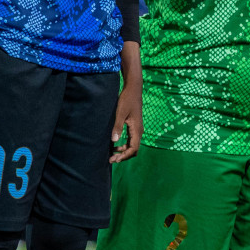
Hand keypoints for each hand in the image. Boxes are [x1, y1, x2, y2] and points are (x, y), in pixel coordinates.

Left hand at [110, 41, 141, 162]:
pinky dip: (123, 144)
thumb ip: (117, 127)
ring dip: (123, 151)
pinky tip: (114, 145)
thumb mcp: (120, 113)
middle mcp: (139, 131)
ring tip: (112, 154)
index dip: (124, 156)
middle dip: (123, 156)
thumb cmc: (126, 100)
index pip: (133, 148)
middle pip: (133, 149)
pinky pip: (130, 139)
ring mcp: (137, 128)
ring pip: (132, 145)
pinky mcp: (134, 125)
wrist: (133, 89)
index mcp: (137, 129)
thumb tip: (114, 141)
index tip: (115, 159)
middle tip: (111, 159)